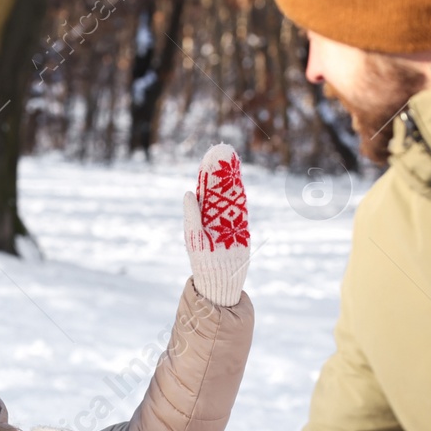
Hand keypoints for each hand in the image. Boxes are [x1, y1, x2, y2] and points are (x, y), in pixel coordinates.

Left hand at [184, 143, 249, 305]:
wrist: (219, 280)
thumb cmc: (202, 261)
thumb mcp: (194, 236)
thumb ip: (192, 215)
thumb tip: (188, 193)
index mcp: (201, 215)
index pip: (205, 189)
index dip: (208, 172)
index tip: (210, 156)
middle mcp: (215, 215)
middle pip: (220, 187)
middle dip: (222, 169)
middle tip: (223, 150)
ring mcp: (229, 220)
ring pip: (231, 195)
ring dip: (232, 178)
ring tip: (232, 160)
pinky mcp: (240, 229)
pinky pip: (241, 209)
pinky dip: (241, 196)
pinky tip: (240, 183)